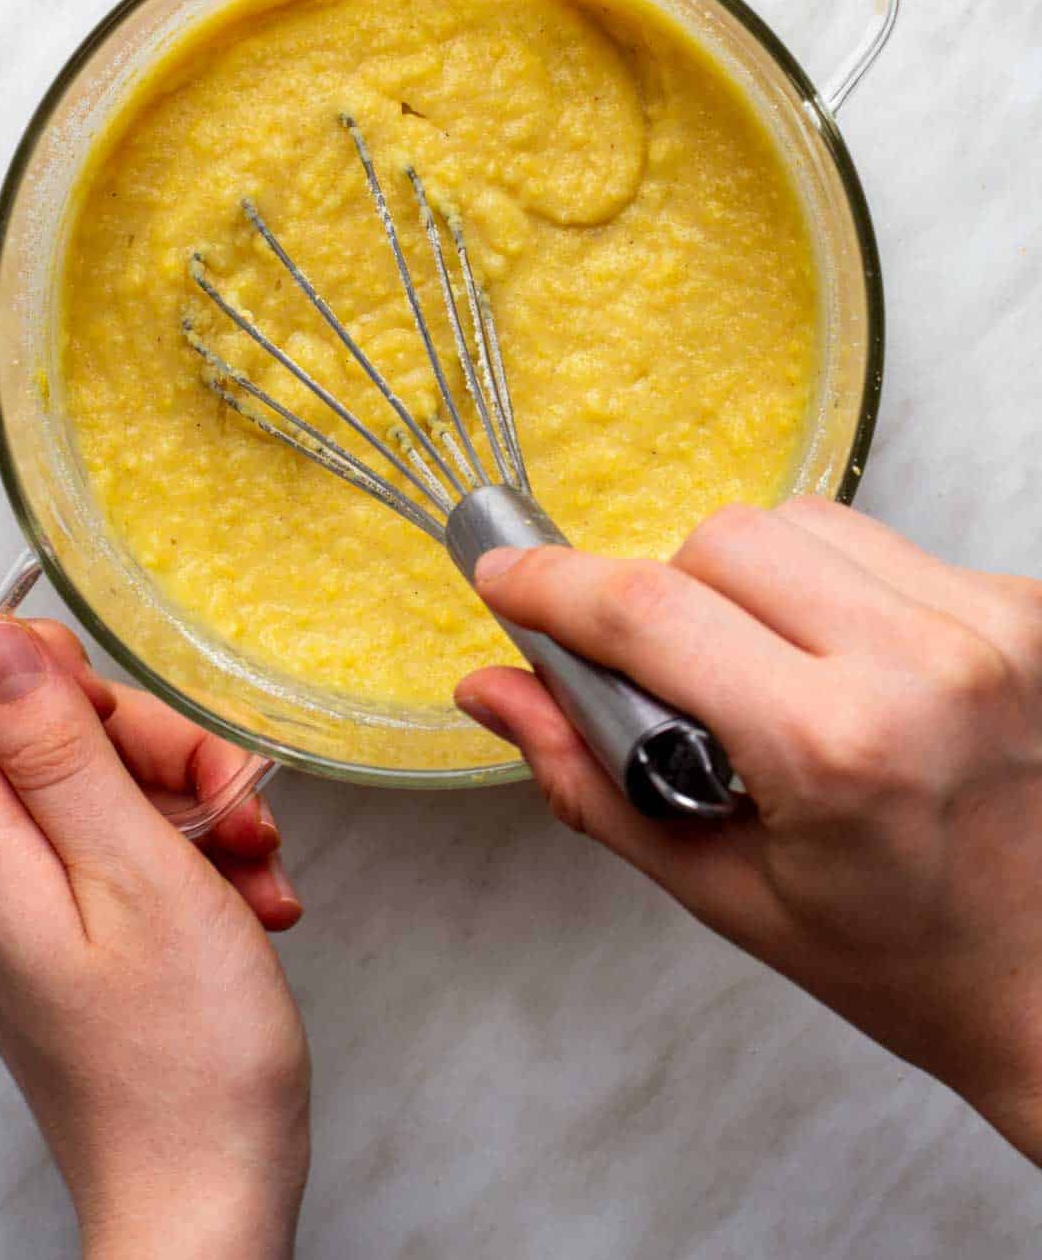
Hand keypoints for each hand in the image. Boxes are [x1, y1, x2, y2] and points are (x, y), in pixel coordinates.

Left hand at [0, 616, 309, 1258]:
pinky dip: (186, 854)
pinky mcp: (57, 935)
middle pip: (39, 725)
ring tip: (255, 867)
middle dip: (149, 743)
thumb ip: (57, 747)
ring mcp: (12, 906)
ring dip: (188, 803)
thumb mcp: (137, 869)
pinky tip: (246, 897)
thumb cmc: (184, 1052)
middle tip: (226, 804)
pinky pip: (111, 846)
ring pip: (91, 782)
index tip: (132, 722)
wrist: (204, 1195)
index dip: (51, 669)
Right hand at [456, 498, 1041, 1162]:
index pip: (651, 612)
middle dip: (663, 596)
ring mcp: (987, 624)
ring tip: (767, 673)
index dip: (555, 585)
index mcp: (834, 748)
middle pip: (721, 540)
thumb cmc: (906, 961)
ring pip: (798, 523)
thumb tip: (494, 690)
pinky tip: (843, 664)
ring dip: (748, 580)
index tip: (506, 576)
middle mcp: (922, 664)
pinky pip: (877, 543)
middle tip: (674, 681)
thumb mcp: (725, 893)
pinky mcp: (1024, 604)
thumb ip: (590, 779)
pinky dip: (829, 586)